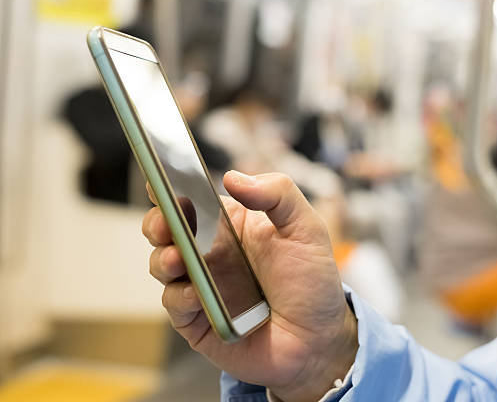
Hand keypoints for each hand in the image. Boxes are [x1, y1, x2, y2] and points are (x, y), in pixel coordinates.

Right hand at [143, 171, 357, 400]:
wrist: (320, 338)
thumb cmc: (313, 280)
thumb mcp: (306, 227)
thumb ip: (278, 193)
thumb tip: (233, 178)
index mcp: (231, 225)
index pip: (193, 200)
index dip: (172, 189)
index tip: (161, 182)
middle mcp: (211, 252)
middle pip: (167, 230)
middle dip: (157, 223)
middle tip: (165, 224)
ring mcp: (202, 285)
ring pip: (162, 266)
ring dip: (162, 260)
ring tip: (177, 259)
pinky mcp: (197, 320)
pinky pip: (175, 305)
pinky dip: (179, 297)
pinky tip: (195, 294)